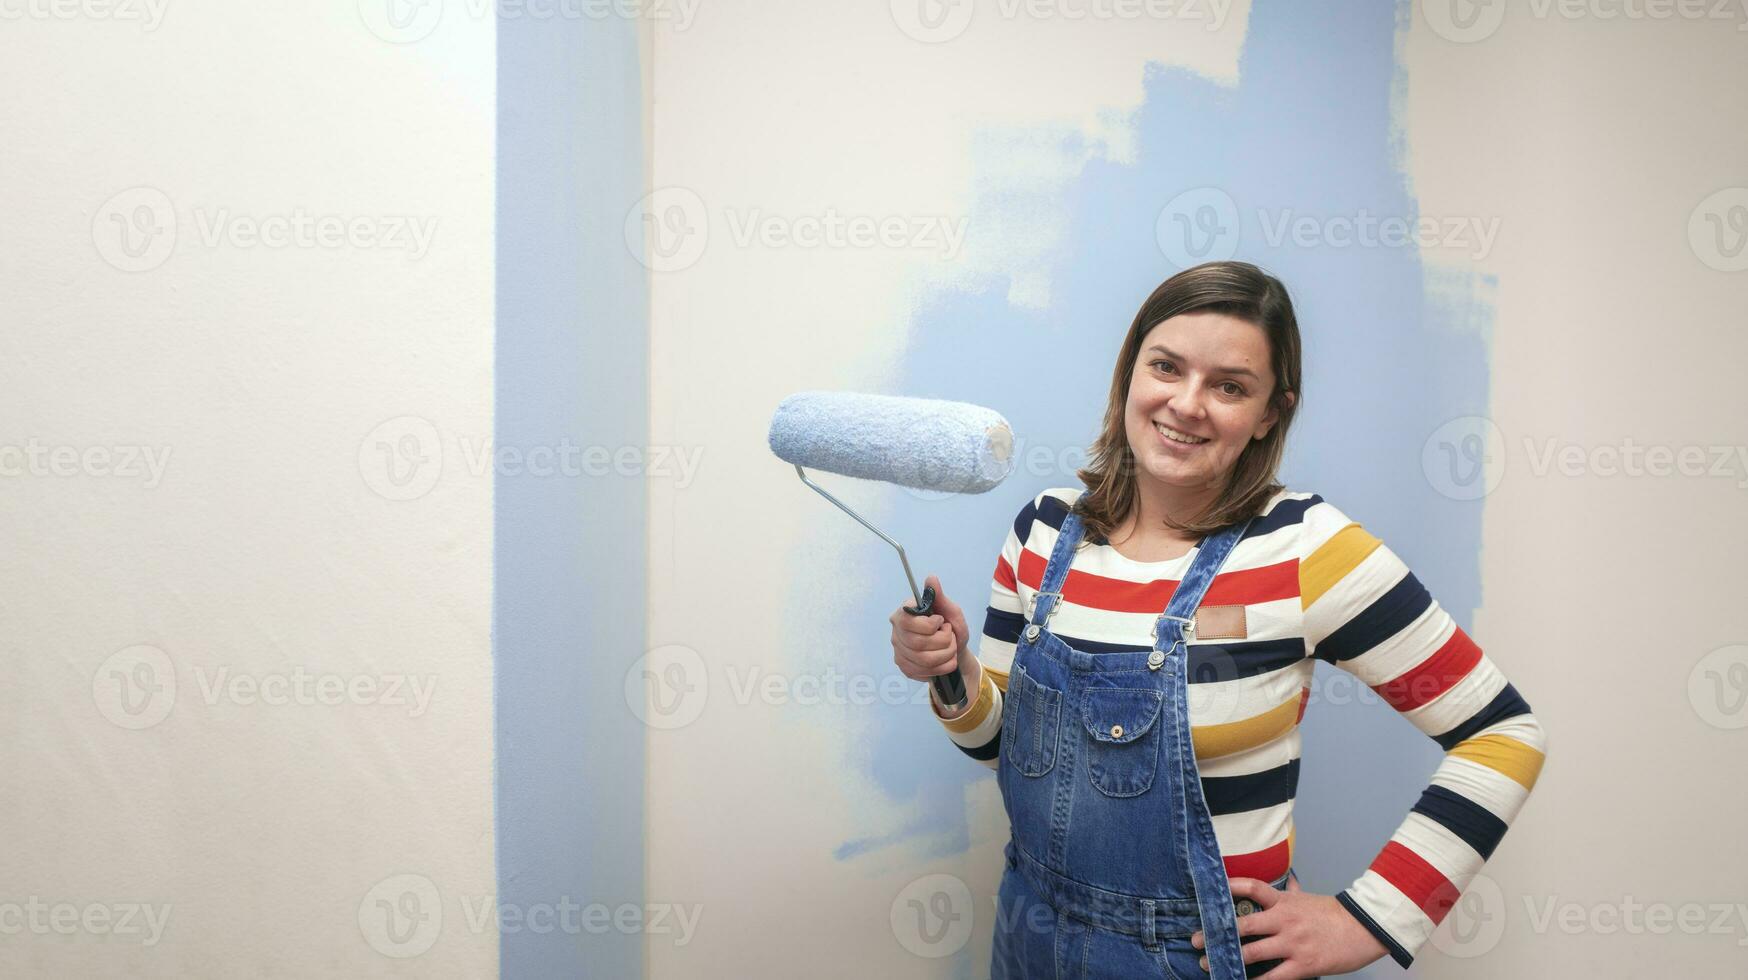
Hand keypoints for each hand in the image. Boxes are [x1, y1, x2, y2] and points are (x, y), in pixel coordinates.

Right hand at [889, 575, 977, 715]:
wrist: (956, 653)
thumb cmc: (951, 628)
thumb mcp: (951, 612)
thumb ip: (940, 597)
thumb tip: (931, 578)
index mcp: (904, 613)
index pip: (907, 620)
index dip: (928, 624)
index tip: (940, 621)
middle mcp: (897, 632)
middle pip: (918, 642)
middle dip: (943, 641)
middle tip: (950, 635)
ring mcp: (899, 652)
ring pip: (924, 659)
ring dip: (947, 654)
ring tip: (951, 647)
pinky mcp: (905, 668)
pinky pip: (926, 671)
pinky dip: (943, 666)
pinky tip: (946, 659)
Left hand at [1189, 873, 1388, 977]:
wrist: (1365, 928)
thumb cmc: (1335, 915)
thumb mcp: (1309, 900)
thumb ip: (1293, 894)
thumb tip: (1289, 882)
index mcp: (1285, 901)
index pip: (1253, 887)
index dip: (1230, 886)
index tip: (1210, 891)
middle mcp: (1285, 920)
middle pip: (1243, 924)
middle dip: (1216, 933)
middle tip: (1196, 940)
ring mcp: (1293, 943)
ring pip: (1252, 951)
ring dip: (1228, 958)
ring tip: (1208, 964)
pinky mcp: (1303, 965)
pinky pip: (1273, 977)